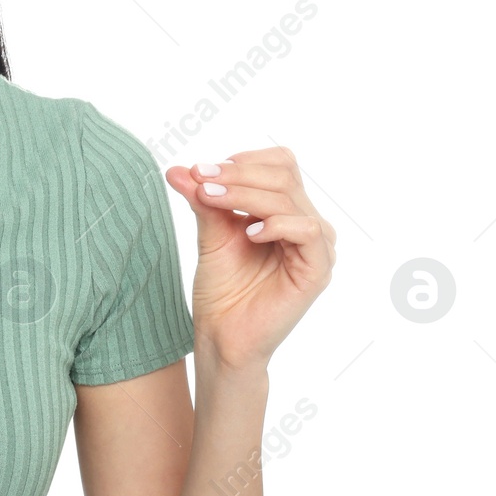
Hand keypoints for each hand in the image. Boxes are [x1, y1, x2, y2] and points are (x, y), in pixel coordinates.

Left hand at [164, 146, 334, 373]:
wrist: (222, 334)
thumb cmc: (222, 288)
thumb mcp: (211, 233)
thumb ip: (203, 200)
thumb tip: (178, 169)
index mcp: (286, 210)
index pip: (280, 164)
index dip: (243, 161)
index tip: (201, 171)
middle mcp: (306, 223)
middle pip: (283, 176)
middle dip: (237, 175)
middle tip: (200, 180)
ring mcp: (316, 246)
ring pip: (289, 199)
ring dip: (245, 194)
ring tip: (212, 200)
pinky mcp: (318, 269)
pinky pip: (307, 230)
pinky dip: (275, 224)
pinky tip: (249, 234)